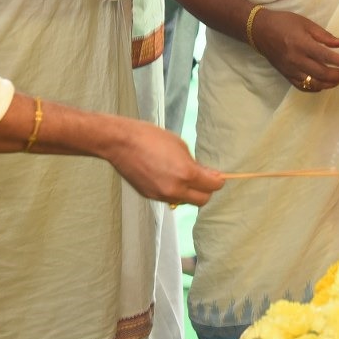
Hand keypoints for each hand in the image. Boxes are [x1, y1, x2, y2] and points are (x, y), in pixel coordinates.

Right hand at [105, 119, 223, 206]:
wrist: (121, 143)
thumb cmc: (150, 137)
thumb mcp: (179, 145)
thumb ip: (194, 163)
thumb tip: (205, 174)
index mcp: (186, 174)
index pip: (213, 186)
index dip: (217, 180)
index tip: (216, 175)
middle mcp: (175, 189)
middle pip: (202, 200)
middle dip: (206, 190)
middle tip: (203, 178)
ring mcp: (162, 195)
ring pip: (185, 201)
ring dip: (189, 192)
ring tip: (182, 176)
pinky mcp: (150, 196)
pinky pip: (170, 198)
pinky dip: (174, 191)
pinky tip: (167, 176)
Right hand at [249, 8, 338, 91]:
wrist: (259, 30)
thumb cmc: (284, 22)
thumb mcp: (306, 23)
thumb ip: (325, 36)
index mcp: (302, 44)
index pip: (327, 57)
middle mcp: (296, 59)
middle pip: (323, 73)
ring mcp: (290, 69)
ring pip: (314, 83)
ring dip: (330, 83)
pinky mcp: (286, 75)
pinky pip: (303, 86)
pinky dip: (316, 88)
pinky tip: (325, 84)